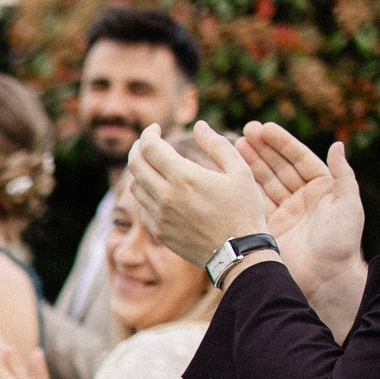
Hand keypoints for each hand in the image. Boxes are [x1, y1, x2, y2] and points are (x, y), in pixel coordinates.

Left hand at [125, 122, 266, 268]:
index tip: (155, 129)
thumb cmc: (244, 209)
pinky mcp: (158, 232)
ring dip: (140, 170)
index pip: (149, 147)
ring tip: (154, 164)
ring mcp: (159, 216)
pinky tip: (157, 188)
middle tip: (147, 142)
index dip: (148, 133)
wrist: (238, 252)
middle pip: (135, 165)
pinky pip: (141, 207)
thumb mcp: (240, 171)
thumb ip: (217, 145)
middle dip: (137, 148)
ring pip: (135, 186)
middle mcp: (165, 196)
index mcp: (183, 177)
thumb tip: (199, 125)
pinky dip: (144, 192)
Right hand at [240, 122, 364, 299]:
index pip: (299, 159)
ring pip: (264, 183)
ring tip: (234, 147)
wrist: (325, 280)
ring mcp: (284, 212)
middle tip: (244, 132)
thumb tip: (337, 144)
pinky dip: (243, 189)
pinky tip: (231, 175)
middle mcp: (301, 198)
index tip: (264, 128)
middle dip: (262, 149)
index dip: (281, 143)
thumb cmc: (342, 242)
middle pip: (279, 167)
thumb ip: (344, 175)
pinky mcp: (269, 229)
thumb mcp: (349, 205)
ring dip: (250, 165)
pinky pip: (254, 204)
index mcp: (322, 188)